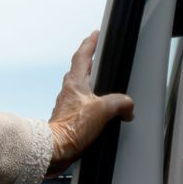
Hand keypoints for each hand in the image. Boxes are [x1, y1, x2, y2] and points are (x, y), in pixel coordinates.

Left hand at [46, 32, 134, 173]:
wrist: (54, 149)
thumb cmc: (71, 129)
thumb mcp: (103, 110)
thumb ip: (121, 103)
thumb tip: (128, 108)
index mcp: (75, 84)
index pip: (82, 56)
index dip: (90, 43)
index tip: (95, 34)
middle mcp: (68, 92)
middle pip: (80, 70)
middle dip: (90, 62)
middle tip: (98, 56)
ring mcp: (67, 105)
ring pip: (80, 88)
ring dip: (90, 83)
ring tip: (102, 83)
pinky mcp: (68, 119)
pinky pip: (82, 106)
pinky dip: (91, 103)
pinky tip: (98, 111)